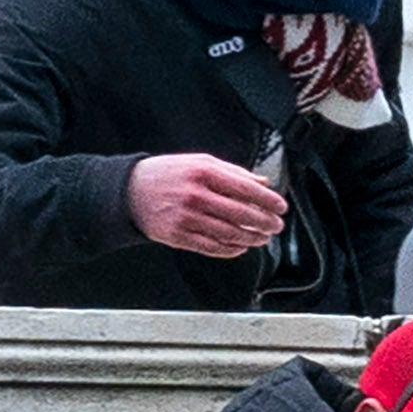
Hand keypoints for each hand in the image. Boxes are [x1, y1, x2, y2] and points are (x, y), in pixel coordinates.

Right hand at [127, 152, 293, 257]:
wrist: (132, 191)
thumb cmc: (168, 174)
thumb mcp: (200, 162)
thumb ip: (232, 171)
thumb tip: (261, 181)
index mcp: (204, 173)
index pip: (245, 188)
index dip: (267, 200)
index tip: (280, 207)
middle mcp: (196, 196)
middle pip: (240, 214)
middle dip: (264, 222)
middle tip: (276, 226)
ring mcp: (187, 218)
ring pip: (229, 234)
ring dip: (251, 238)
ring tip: (263, 238)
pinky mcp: (179, 237)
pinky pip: (211, 247)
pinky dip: (231, 249)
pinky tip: (241, 247)